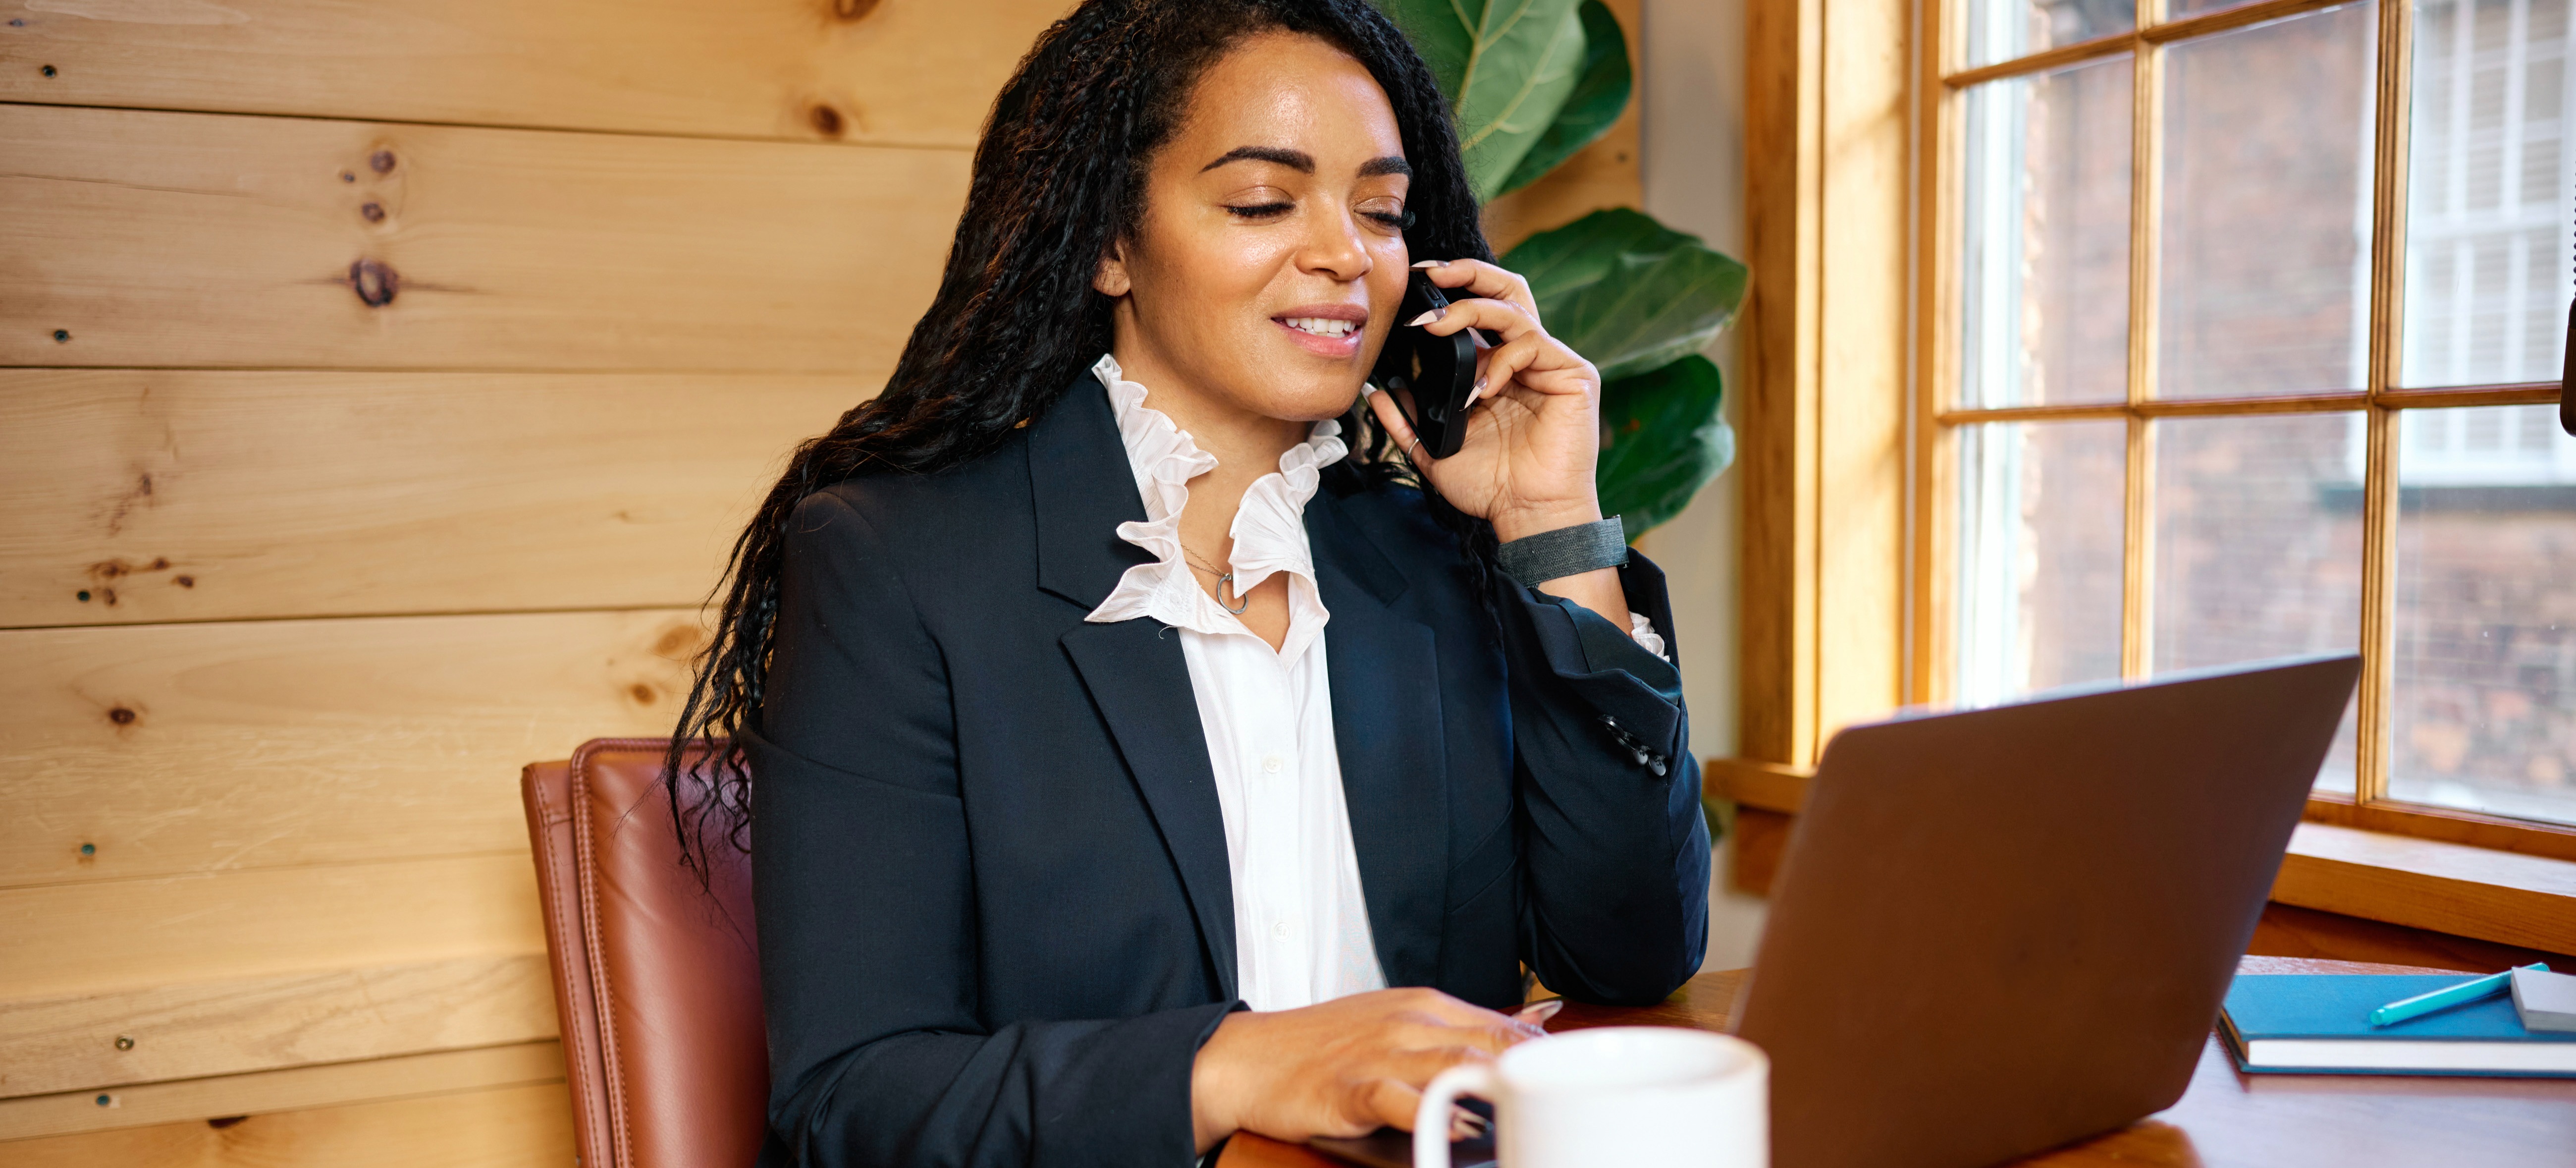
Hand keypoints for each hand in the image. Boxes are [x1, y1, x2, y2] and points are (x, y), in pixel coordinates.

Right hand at [1188, 988, 1559, 1151]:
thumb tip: (1519, 1045)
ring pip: (1459, 1063)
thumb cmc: (1324, 1050)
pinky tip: (1459, 1129)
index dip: (1549, 1057)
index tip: (1583, 1082)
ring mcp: (1383, 1052)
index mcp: (1428, 1006)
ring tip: (1536, 1114)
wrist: (1248, 1058)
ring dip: (1502, 1088)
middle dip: (1539, 1073)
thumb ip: (1454, 1042)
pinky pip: (1403, 1100)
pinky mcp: (1353, 1087)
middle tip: (1573, 1105)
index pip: (1507, 1025)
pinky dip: (1435, 1114)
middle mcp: (1412, 1022)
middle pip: (1495, 1042)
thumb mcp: (1395, 1029)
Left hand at [1363, 259, 1603, 543]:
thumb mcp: (1435, 449)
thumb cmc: (1491, 485)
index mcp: (1498, 367)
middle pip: (1506, 290)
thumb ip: (1407, 421)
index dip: (1453, 290)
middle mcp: (1526, 357)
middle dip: (1468, 273)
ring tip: (1438, 330)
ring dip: (1471, 313)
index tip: (1416, 283)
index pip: (1480, 309)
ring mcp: (1551, 363)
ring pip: (1515, 309)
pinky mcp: (1574, 375)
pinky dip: (1501, 361)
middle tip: (1432, 276)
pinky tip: (1482, 390)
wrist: (1528, 515)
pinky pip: (1533, 345)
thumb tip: (1378, 391)